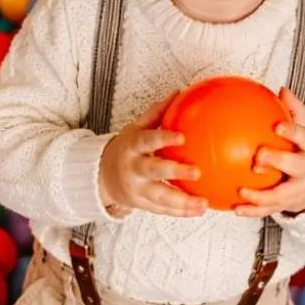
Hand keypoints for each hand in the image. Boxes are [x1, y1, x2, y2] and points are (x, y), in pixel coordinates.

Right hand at [99, 99, 208, 217]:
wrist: (101, 177)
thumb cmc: (125, 149)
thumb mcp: (135, 130)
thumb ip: (156, 114)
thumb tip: (177, 93)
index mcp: (132, 147)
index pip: (147, 140)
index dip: (163, 138)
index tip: (182, 136)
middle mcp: (133, 169)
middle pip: (153, 171)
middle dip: (174, 172)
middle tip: (197, 172)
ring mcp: (136, 189)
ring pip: (159, 197)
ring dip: (183, 202)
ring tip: (203, 204)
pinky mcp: (141, 204)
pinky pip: (162, 210)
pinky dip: (180, 212)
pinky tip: (198, 210)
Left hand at [233, 87, 304, 216]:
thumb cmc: (304, 153)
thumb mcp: (304, 132)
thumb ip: (294, 112)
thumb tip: (281, 88)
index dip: (292, 132)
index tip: (277, 126)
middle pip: (295, 165)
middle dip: (278, 161)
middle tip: (258, 157)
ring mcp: (297, 190)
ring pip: (281, 195)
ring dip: (261, 195)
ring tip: (242, 192)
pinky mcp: (286, 205)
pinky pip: (268, 211)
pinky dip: (252, 211)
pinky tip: (234, 208)